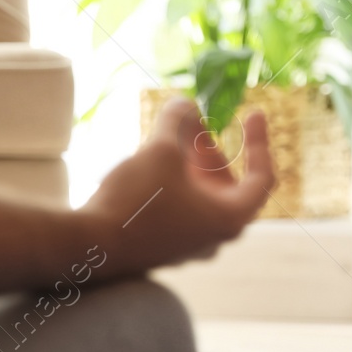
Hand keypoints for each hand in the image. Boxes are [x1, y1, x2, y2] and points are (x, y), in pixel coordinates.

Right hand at [80, 97, 273, 274]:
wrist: (90, 245)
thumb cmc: (135, 200)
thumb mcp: (161, 150)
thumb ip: (178, 122)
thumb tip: (183, 104)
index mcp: (229, 219)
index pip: (261, 178)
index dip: (259, 142)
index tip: (253, 114)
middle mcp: (214, 238)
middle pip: (224, 184)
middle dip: (207, 148)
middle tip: (191, 120)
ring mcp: (188, 246)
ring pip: (198, 195)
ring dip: (187, 163)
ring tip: (166, 136)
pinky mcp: (163, 247)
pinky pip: (178, 208)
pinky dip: (172, 183)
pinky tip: (149, 162)